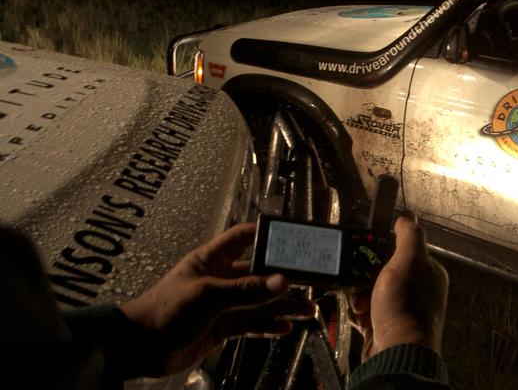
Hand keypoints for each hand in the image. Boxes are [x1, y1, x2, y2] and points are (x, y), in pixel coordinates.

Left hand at [120, 222, 314, 376]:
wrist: (139, 348)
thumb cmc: (168, 310)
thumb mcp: (208, 295)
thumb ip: (246, 290)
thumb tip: (283, 281)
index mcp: (213, 258)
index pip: (245, 237)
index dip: (268, 234)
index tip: (295, 236)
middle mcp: (221, 278)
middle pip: (260, 273)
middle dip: (285, 277)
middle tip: (314, 280)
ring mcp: (223, 304)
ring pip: (259, 302)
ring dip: (283, 305)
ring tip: (309, 310)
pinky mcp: (222, 327)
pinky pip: (250, 324)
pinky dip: (268, 325)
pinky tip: (286, 327)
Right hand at [349, 215, 448, 360]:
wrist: (395, 353)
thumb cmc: (405, 306)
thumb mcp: (408, 261)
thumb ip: (409, 235)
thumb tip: (407, 216)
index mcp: (427, 272)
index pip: (402, 248)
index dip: (383, 247)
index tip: (367, 248)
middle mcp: (415, 289)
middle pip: (381, 267)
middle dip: (365, 272)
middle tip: (361, 278)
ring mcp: (398, 307)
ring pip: (368, 287)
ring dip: (358, 292)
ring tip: (360, 302)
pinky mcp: (381, 323)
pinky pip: (362, 307)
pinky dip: (356, 309)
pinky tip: (359, 314)